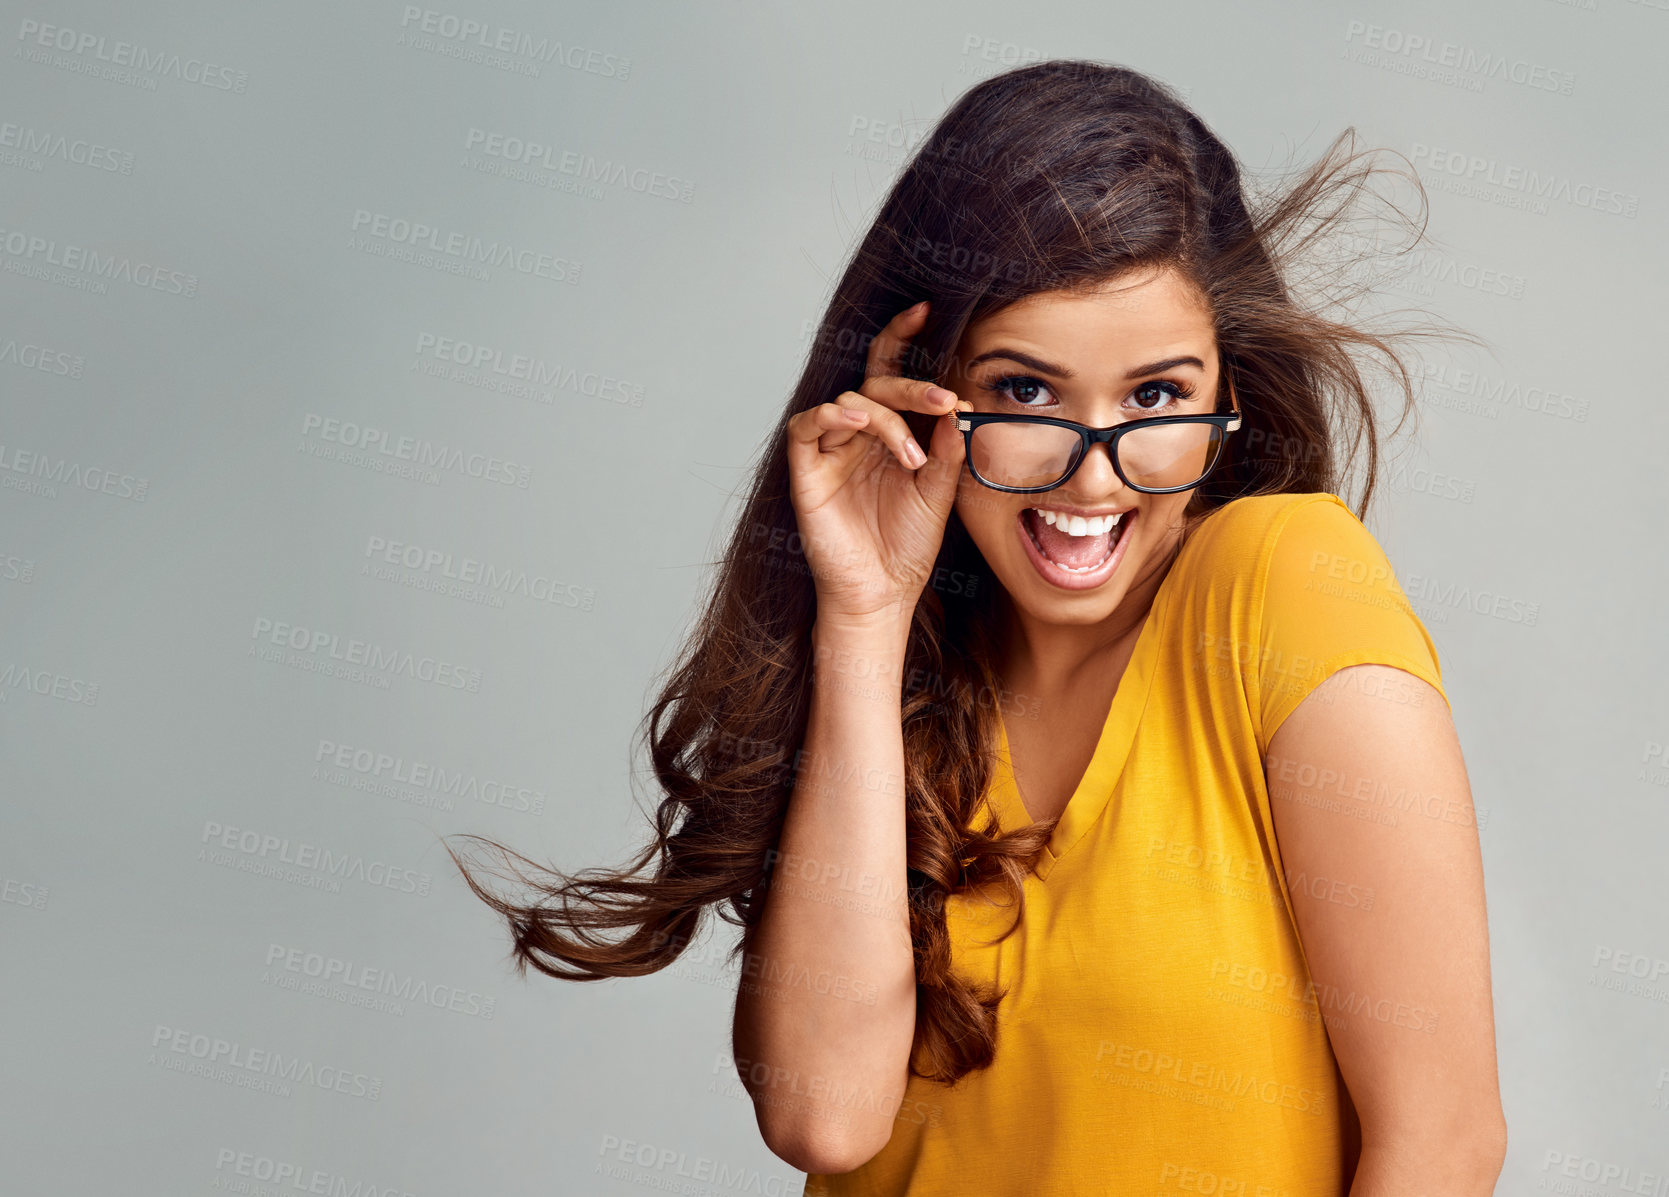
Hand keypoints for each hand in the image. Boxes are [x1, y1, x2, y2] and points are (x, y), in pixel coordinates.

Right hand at [785, 301, 966, 628]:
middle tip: (944, 400)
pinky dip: (831, 414)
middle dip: (911, 386)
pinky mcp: (806, 470)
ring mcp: (831, 450)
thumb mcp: (941, 491)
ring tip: (913, 457)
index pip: (891, 374)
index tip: (927, 311)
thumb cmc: (907, 545)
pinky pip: (806, 425)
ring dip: (887, 418)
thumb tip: (959, 407)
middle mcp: (858, 435)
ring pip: (849, 401)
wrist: (882, 593)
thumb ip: (947, 448)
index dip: (902, 338)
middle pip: (875, 383)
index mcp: (890, 433)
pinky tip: (857, 422)